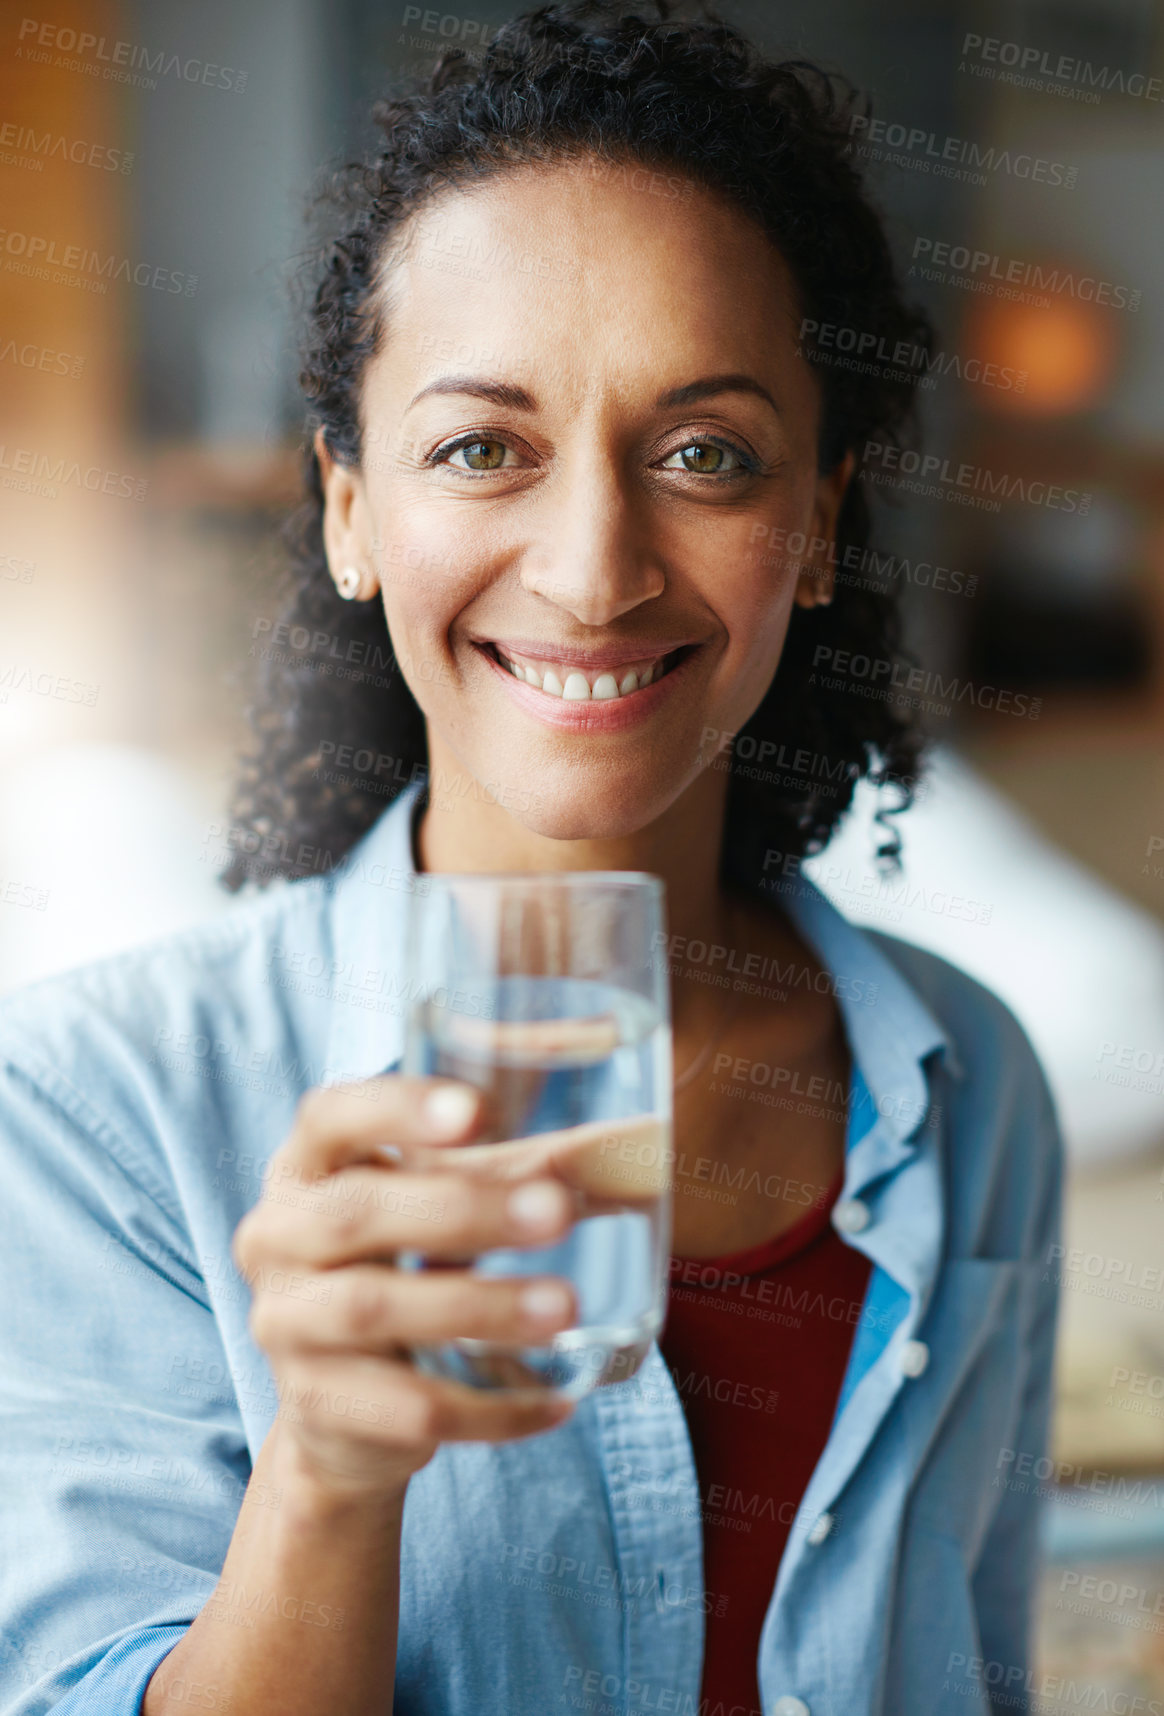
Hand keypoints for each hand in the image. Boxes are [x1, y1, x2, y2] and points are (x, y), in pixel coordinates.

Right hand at [232, 1076, 580, 1502]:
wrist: (346, 1409)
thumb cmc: (406, 1266)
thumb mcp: (442, 1208)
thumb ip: (519, 1170)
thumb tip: (646, 1143)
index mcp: (306, 1167)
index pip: (329, 1117)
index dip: (396, 1109)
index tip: (478, 1114)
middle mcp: (275, 1237)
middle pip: (354, 1214)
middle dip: (461, 1211)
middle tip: (557, 1211)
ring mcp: (284, 1324)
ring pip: (373, 1310)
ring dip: (477, 1306)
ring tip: (566, 1307)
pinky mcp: (313, 1406)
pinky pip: (405, 1408)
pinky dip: (488, 1410)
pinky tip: (555, 1401)